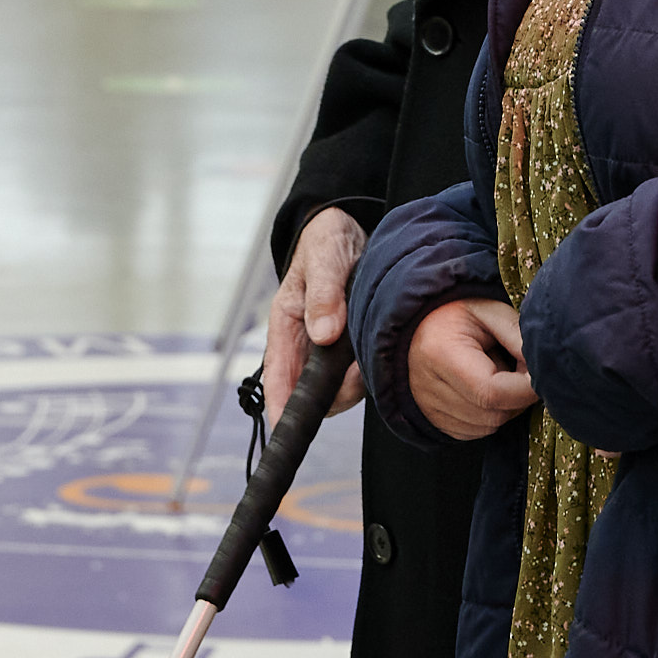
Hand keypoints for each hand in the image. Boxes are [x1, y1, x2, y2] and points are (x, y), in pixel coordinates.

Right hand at [259, 207, 369, 417]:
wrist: (348, 230)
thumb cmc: (326, 241)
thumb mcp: (324, 259)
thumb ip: (323, 293)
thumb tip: (323, 333)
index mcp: (286, 323)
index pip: (276, 374)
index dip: (280, 406)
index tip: (287, 428)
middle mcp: (304, 342)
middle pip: (308, 391)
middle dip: (332, 394)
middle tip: (358, 373)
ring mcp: (326, 348)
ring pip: (336, 387)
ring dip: (355, 381)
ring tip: (371, 352)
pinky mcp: (348, 348)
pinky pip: (357, 374)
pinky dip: (370, 370)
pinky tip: (381, 349)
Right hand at [406, 298, 535, 441]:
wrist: (418, 325)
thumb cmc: (455, 314)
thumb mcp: (488, 311)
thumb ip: (518, 335)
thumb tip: (543, 368)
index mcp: (440, 354)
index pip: (492, 392)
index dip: (524, 387)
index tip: (537, 370)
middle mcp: (428, 388)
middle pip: (493, 414)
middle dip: (516, 395)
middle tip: (515, 366)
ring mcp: (429, 410)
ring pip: (488, 426)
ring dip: (504, 405)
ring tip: (493, 373)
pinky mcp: (435, 422)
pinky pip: (477, 432)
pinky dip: (489, 414)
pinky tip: (482, 389)